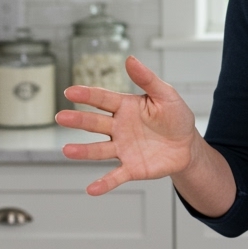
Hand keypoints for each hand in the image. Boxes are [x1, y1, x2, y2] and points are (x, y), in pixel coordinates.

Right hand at [56, 56, 198, 195]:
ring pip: (99, 150)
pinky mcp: (131, 168)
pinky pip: (115, 175)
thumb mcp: (166, 95)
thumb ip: (147, 79)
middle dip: (77, 120)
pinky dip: (104, 183)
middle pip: (94, 123)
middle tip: (60, 117)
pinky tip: (91, 189)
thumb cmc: (175, 117)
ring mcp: (122, 148)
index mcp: (125, 107)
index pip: (102, 99)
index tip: (70, 91)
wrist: (187, 146)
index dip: (87, 95)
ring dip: (83, 151)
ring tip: (67, 150)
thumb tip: (130, 59)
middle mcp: (118, 128)